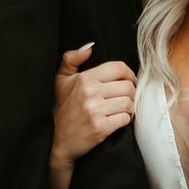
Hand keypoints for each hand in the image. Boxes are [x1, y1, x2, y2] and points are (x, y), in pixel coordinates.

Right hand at [51, 44, 137, 169]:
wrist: (57, 141)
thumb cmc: (62, 109)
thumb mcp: (61, 80)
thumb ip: (71, 59)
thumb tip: (89, 47)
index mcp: (84, 79)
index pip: (119, 68)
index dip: (128, 74)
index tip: (128, 81)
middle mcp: (90, 93)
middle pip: (128, 86)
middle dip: (130, 93)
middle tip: (125, 98)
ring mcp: (96, 111)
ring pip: (129, 103)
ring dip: (129, 107)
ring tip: (121, 109)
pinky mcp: (101, 128)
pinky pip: (125, 119)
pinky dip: (125, 120)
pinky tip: (117, 120)